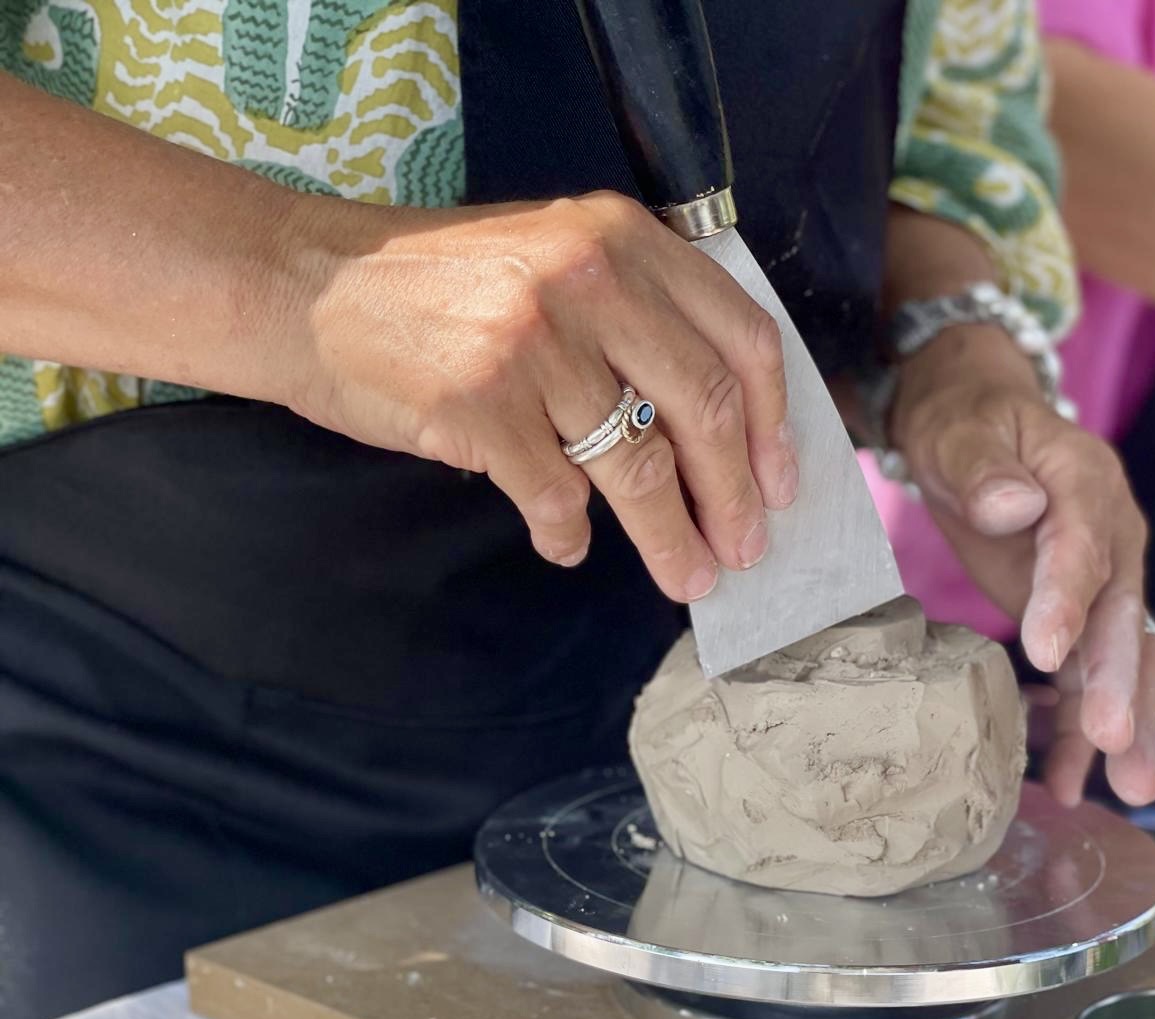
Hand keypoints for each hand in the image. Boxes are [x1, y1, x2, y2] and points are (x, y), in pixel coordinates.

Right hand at [281, 191, 796, 601]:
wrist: (305, 284)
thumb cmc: (434, 285)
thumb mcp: (550, 256)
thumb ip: (632, 313)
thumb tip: (711, 427)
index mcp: (621, 238)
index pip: (739, 338)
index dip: (771, 426)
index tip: (780, 485)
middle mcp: (587, 279)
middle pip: (701, 410)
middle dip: (734, 498)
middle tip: (742, 553)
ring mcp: (533, 344)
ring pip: (636, 468)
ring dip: (670, 539)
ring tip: (684, 576)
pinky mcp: (481, 406)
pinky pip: (555, 497)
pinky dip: (568, 534)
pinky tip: (566, 544)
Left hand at [890, 324, 1154, 806]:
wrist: (972, 420)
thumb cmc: (964, 423)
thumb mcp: (960, 431)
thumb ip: (983, 468)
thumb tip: (1014, 508)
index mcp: (1084, 484)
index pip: (1084, 547)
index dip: (1069, 600)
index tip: (1047, 652)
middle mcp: (1110, 536)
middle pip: (1123, 614)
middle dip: (1117, 682)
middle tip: (1110, 742)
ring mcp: (1100, 580)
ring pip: (1123, 657)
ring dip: (1121, 723)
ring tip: (1124, 790)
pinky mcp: (1076, 614)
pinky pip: (1085, 676)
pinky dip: (1076, 728)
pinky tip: (1064, 781)